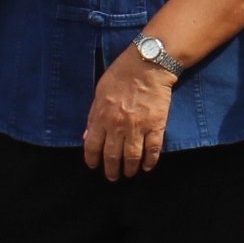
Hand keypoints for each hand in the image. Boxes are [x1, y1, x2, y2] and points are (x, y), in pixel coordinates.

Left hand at [82, 46, 172, 178]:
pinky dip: (150, 161)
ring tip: (129, 174)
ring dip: (130, 169)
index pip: (93, 146)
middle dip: (111, 170)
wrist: (147, 65)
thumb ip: (93, 116)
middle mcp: (117, 126)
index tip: (94, 166)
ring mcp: (138, 127)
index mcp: (101, 117)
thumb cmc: (120, 75)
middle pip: (112, 156)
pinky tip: (147, 167)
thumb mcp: (99, 93)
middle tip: (113, 177)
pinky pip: (153, 149)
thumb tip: (87, 136)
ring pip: (132, 156)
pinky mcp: (156, 126)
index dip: (92, 159)